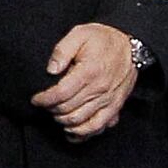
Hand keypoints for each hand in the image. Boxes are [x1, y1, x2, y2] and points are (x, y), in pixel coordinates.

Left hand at [34, 22, 138, 137]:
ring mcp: (109, 101)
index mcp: (89, 72)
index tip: (36, 99)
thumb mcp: (79, 34)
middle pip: (68, 110)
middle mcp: (100, 89)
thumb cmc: (103, 39)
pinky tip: (72, 131)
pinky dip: (84, 133)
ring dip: (64, 122)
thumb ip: (62, 51)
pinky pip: (99, 127)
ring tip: (56, 115)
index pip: (61, 94)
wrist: (132, 46)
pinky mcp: (115, 107)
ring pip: (81, 122)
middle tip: (45, 105)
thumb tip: (50, 69)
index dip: (44, 99)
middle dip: (51, 110)